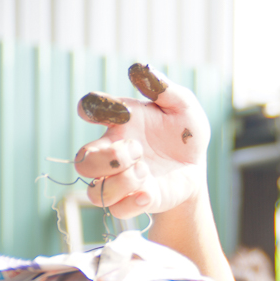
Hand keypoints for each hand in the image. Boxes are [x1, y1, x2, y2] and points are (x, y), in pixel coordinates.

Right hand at [73, 64, 210, 219]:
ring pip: (94, 191)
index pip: (89, 109)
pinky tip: (149, 192)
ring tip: (146, 170)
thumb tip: (138, 70)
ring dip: (119, 182)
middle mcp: (113, 152)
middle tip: (137, 150)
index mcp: (120, 123)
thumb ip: (163, 88)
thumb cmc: (184, 132)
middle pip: (82, 162)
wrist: (197, 165)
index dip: (91, 108)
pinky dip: (131, 202)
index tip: (109, 111)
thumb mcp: (183, 105)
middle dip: (106, 158)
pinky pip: (116, 210)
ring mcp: (122, 179)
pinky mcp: (136, 201)